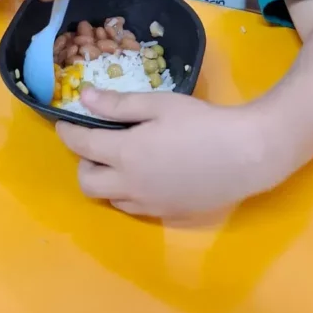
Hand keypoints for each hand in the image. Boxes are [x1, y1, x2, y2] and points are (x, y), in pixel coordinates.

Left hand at [56, 87, 277, 217]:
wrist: (246, 155)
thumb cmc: (203, 122)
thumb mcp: (160, 104)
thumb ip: (119, 104)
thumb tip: (84, 98)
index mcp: (124, 154)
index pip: (80, 145)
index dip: (67, 131)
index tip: (66, 122)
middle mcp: (130, 186)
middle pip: (86, 183)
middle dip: (84, 162)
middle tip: (98, 143)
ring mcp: (149, 205)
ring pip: (111, 199)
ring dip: (108, 180)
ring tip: (125, 159)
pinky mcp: (168, 215)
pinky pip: (136, 208)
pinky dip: (131, 193)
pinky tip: (150, 174)